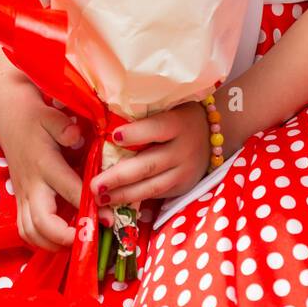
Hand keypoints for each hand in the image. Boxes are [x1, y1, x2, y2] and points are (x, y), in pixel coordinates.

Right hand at [0, 80, 115, 252]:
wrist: (10, 118)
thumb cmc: (36, 117)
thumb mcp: (51, 116)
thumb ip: (64, 127)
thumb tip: (76, 137)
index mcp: (45, 164)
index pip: (68, 191)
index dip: (88, 208)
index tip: (108, 219)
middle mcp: (32, 185)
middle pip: (43, 222)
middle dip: (66, 238)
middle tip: (89, 241)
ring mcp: (23, 196)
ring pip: (31, 233)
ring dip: (53, 245)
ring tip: (77, 244)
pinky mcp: (19, 201)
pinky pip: (26, 230)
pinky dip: (42, 242)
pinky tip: (59, 241)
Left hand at [90, 102, 211, 209]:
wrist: (213, 133)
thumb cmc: (179, 114)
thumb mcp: (167, 106)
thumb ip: (143, 114)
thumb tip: (105, 119)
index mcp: (178, 123)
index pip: (156, 128)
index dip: (135, 133)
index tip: (113, 136)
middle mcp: (183, 149)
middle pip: (149, 165)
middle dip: (119, 177)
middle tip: (94, 185)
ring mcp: (184, 171)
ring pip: (152, 187)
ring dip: (124, 194)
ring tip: (100, 198)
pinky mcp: (183, 187)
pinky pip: (157, 195)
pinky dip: (135, 199)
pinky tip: (116, 201)